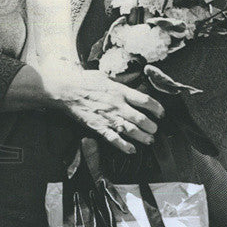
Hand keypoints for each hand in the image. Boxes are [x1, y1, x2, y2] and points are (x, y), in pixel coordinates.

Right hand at [39, 64, 163, 154]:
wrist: (66, 90)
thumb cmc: (84, 81)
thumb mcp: (105, 76)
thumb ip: (119, 82)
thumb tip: (130, 82)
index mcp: (120, 91)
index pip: (145, 101)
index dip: (157, 109)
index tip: (161, 114)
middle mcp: (117, 105)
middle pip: (141, 119)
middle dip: (152, 127)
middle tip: (155, 129)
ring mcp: (108, 117)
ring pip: (131, 131)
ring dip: (143, 137)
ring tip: (149, 140)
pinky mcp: (98, 127)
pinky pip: (114, 139)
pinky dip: (124, 146)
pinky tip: (132, 150)